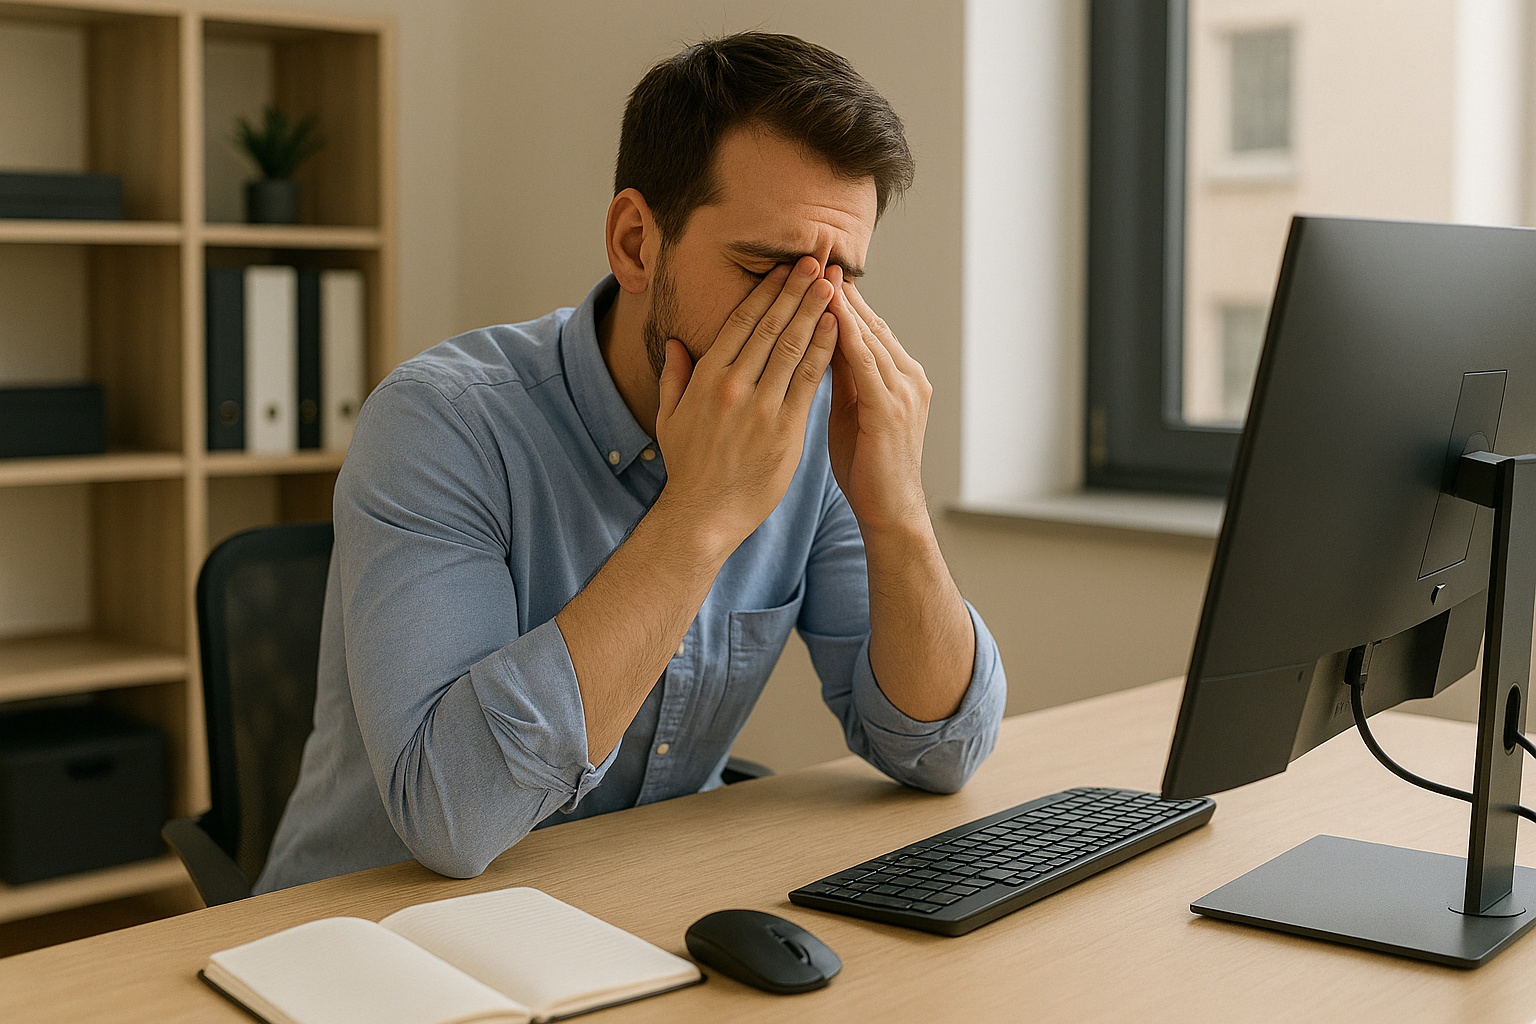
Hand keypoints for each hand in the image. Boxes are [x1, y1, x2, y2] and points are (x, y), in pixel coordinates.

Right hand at [654, 256, 838, 558]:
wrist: (703, 515)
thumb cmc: (688, 468)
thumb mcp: (669, 418)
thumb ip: (675, 377)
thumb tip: (675, 344)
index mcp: (706, 377)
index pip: (741, 323)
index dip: (766, 292)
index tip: (784, 270)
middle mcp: (734, 386)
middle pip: (771, 327)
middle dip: (796, 290)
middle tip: (817, 262)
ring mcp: (761, 407)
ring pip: (794, 347)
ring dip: (815, 311)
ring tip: (833, 284)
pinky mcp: (785, 430)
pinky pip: (809, 382)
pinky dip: (824, 351)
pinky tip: (837, 329)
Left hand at [825, 269, 932, 534]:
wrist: (889, 511)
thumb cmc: (866, 466)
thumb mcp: (851, 412)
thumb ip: (842, 378)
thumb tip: (818, 345)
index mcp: (898, 376)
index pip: (865, 327)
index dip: (839, 298)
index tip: (811, 271)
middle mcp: (907, 376)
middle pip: (869, 322)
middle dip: (840, 291)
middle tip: (812, 256)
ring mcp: (904, 391)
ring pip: (868, 336)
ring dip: (842, 304)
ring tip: (817, 274)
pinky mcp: (892, 409)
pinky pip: (866, 364)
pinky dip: (847, 336)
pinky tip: (828, 315)